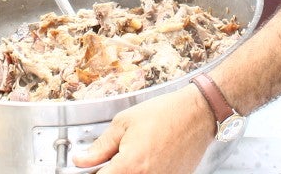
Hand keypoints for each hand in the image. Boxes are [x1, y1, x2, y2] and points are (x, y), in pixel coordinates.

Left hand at [72, 86, 214, 173]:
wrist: (198, 113)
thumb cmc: (166, 114)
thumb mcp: (124, 123)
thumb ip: (100, 146)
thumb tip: (81, 160)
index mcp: (129, 167)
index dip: (91, 172)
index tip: (90, 167)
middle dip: (109, 172)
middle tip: (110, 159)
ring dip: (126, 172)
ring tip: (132, 156)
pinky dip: (143, 171)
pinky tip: (147, 159)